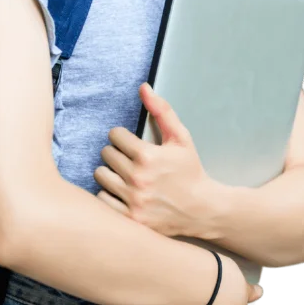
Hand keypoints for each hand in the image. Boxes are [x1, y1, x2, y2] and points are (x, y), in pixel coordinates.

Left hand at [94, 82, 215, 238]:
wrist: (203, 209)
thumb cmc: (191, 171)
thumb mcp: (181, 138)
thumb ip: (161, 111)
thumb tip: (143, 87)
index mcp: (147, 156)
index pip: (114, 135)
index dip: (123, 137)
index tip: (131, 144)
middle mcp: (137, 178)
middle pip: (105, 154)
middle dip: (116, 153)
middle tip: (129, 160)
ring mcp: (132, 199)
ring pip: (100, 175)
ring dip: (110, 173)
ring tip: (124, 175)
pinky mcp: (129, 217)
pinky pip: (102, 198)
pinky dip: (109, 194)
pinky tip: (122, 192)